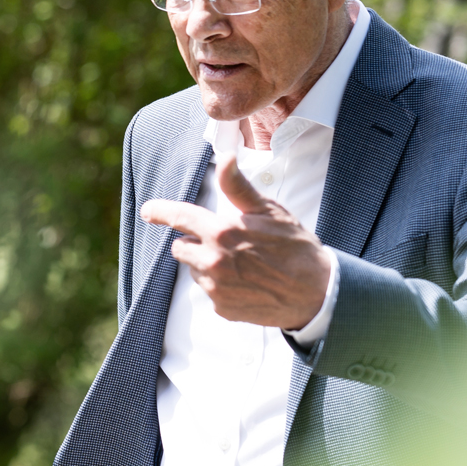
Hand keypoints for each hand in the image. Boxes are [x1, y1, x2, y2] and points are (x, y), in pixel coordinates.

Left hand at [139, 153, 331, 329]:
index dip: (160, 211)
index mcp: (221, 232)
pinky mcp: (221, 308)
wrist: (318, 294)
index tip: (149, 211)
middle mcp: (212, 261)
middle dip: (196, 242)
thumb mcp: (269, 211)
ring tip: (243, 264)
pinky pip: (209, 291)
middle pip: (181, 247)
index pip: (179, 217)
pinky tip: (247, 283)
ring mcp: (215, 287)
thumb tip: (224, 157)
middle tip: (227, 242)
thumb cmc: (295, 247)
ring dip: (208, 264)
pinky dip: (221, 286)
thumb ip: (238, 187)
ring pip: (194, 270)